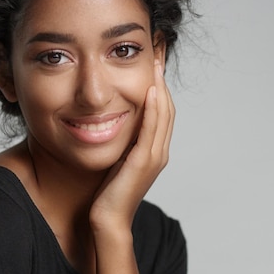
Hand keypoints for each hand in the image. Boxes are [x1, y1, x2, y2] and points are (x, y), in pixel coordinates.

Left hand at [89, 59, 174, 229]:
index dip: (159, 84)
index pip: (161, 110)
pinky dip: (153, 109)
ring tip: (155, 62)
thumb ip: (121, 142)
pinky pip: (152, 129)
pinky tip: (150, 90)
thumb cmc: (106, 192)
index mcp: (154, 150)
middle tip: (157, 53)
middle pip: (167, 107)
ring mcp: (154, 157)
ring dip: (160, 86)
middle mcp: (159, 151)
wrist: (106, 220)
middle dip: (162, 79)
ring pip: (163, 114)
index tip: (152, 61)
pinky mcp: (144, 162)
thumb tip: (110, 122)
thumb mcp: (116, 160)